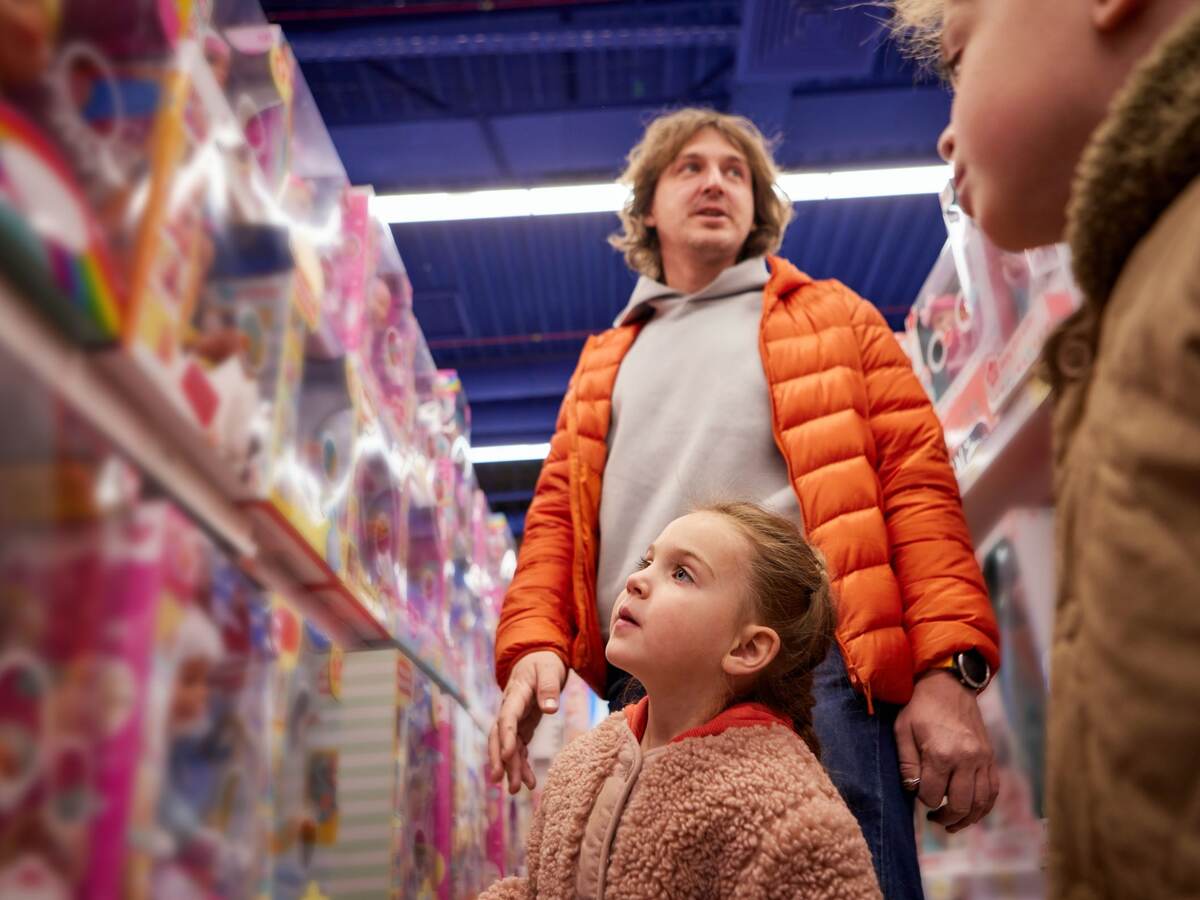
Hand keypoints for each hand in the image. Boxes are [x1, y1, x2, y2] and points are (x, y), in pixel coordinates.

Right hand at [487, 650, 566, 794]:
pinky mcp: (521, 726)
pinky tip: (528, 782)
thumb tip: (550, 709)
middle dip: (498, 758)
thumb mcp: (549, 669)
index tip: (507, 755)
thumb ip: (549, 687)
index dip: (505, 737)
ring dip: (510, 767)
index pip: (507, 718)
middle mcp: (510, 708)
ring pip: (507, 746)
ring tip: (517, 790)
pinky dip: (522, 765)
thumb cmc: (544, 662)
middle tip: (500, 780)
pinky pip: (518, 748)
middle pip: (498, 736)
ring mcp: (514, 719)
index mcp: (515, 694)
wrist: (537, 658)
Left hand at [895, 670, 998, 832]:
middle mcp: (966, 759)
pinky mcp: (990, 757)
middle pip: (959, 805)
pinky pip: (993, 790)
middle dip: (945, 817)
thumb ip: (906, 764)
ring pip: (981, 803)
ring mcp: (982, 759)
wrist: (947, 684)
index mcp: (940, 754)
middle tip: (934, 818)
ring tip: (952, 823)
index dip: (922, 799)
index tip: (917, 792)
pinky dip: (985, 806)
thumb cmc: (919, 706)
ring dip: (967, 818)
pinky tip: (972, 811)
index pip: (932, 795)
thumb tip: (913, 790)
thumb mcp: (902, 730)